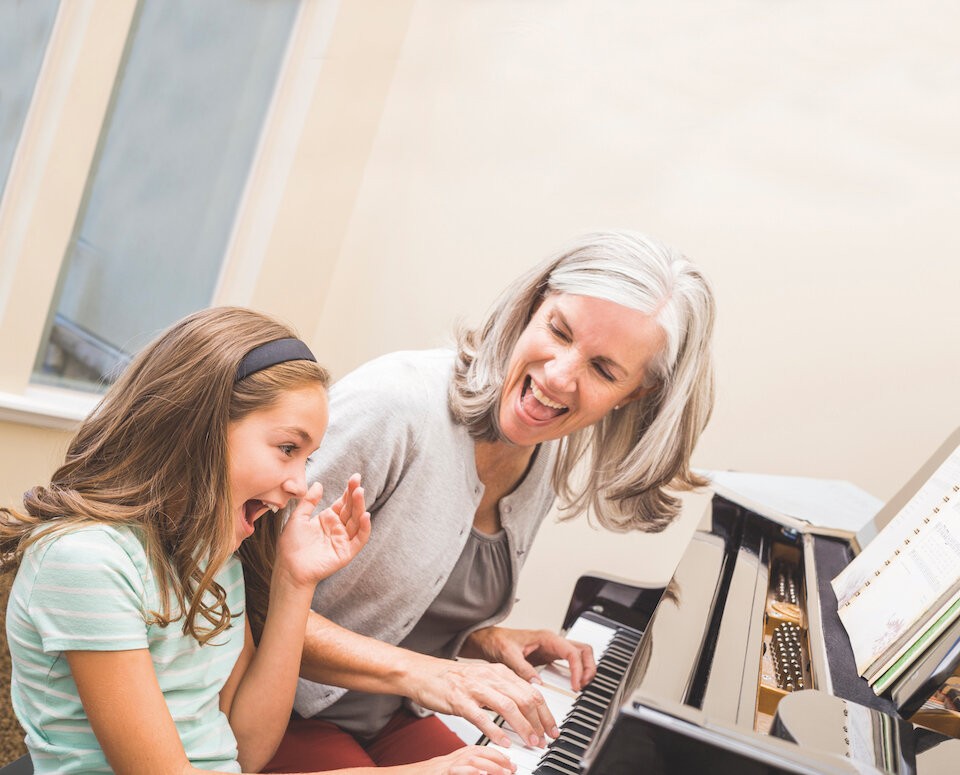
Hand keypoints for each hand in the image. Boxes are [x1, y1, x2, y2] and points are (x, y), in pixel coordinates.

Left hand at [276, 475, 370, 588]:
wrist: (289, 569)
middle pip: (351, 509)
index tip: (354, 477)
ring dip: (360, 507)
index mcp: (327, 519)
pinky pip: (359, 539)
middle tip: (357, 481)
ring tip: (359, 493)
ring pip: (356, 521)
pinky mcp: (346, 552)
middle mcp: (338, 528)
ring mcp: (343, 540)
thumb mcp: (298, 518)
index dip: (349, 490)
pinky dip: (364, 528)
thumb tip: (319, 484)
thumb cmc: (291, 546)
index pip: (343, 502)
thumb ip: (309, 502)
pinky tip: (365, 515)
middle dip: (355, 495)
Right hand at [395, 745, 514, 774]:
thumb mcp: (442, 774)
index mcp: (449, 760)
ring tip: (504, 771)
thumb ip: (458, 771)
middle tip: (512, 768)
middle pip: (475, 751)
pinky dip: (468, 771)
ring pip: (468, 759)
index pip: (475, 751)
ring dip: (489, 764)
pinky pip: (453, 770)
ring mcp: (439, 767)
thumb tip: (476, 773)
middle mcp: (446, 761)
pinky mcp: (434, 773)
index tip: (509, 763)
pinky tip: (480, 772)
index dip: (495, 755)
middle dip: (497, 759)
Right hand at [411, 657, 557, 748]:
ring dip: (523, 726)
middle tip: (544, 739)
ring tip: (531, 742)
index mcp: (498, 672)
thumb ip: (503, 690)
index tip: (551, 728)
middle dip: (539, 721)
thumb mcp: (483, 679)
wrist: (422, 672)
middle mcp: (490, 677)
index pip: (530, 691)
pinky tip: (504, 742)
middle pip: (524, 698)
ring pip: (507, 706)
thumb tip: (525, 705)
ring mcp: (474, 688)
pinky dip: (495, 730)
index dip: (545, 712)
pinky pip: (481, 717)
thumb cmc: (452, 679)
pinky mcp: (459, 700)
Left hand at [461, 626, 596, 692]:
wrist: (489, 640)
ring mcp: (553, 649)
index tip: (575, 685)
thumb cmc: (498, 641)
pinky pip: (570, 662)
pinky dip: (576, 671)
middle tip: (584, 685)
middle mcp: (553, 642)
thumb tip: (538, 684)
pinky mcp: (550, 656)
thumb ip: (523, 669)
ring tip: (581, 686)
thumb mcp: (508, 655)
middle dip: (588, 667)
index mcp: (546, 638)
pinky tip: (572, 684)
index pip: (572, 652)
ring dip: (585, 669)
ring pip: (580, 654)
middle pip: (583, 650)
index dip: (577, 669)